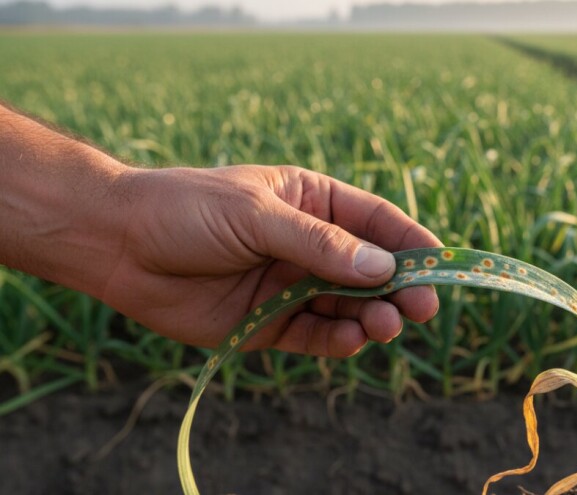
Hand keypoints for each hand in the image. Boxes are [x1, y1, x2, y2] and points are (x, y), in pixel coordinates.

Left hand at [102, 165, 441, 357]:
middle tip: (422, 306)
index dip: (410, 241)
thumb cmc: (186, 210)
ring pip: (348, 307)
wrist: (116, 244)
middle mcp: (308, 246)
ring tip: (387, 323)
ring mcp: (291, 286)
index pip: (374, 221)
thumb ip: (319, 245)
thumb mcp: (258, 215)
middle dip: (399, 287)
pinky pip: (315, 336)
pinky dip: (338, 340)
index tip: (442, 263)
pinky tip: (353, 339)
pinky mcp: (270, 325)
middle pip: (370, 269)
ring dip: (372, 316)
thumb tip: (383, 266)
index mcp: (311, 202)